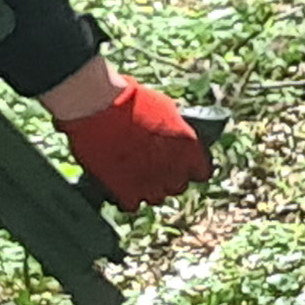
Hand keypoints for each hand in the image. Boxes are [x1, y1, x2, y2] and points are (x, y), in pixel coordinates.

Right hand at [58, 80, 211, 209]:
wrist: (101, 108)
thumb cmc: (132, 99)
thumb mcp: (165, 108)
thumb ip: (175, 128)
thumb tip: (174, 135)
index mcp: (189, 148)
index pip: (202, 172)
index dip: (191, 168)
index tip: (182, 164)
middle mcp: (174, 170)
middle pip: (178, 186)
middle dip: (168, 177)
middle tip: (155, 166)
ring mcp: (150, 184)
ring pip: (157, 198)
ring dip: (149, 188)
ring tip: (136, 175)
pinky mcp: (125, 192)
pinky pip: (132, 205)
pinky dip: (127, 197)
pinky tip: (121, 184)